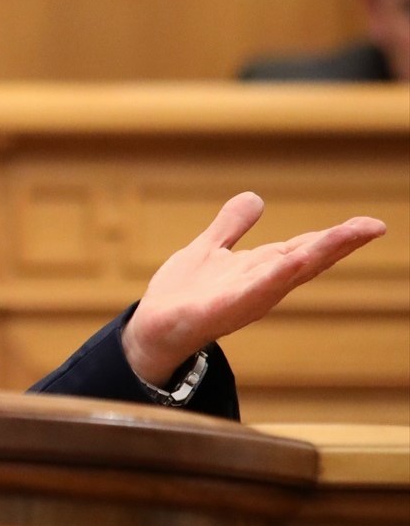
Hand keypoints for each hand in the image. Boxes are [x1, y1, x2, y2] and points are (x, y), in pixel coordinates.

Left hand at [123, 192, 385, 384]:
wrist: (153, 328)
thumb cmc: (184, 294)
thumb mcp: (210, 248)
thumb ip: (232, 225)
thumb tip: (255, 197)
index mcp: (261, 268)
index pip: (305, 248)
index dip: (336, 236)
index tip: (371, 224)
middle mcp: (262, 283)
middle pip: (308, 259)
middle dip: (341, 243)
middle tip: (374, 227)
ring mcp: (248, 296)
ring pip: (290, 271)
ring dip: (319, 254)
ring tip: (348, 235)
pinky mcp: (226, 307)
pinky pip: (255, 289)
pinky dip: (275, 275)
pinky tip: (293, 262)